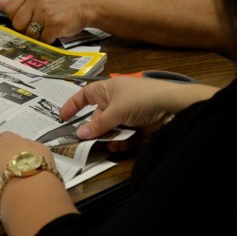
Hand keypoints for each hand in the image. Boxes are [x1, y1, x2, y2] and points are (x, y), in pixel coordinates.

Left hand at [0, 0, 91, 43]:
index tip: (25, 19)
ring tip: (48, 27)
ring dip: (37, 35)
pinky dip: (48, 40)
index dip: (15, 18)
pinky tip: (55, 31)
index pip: (9, 9)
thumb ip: (19, 1)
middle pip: (17, 24)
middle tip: (39, 24)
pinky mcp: (54, 24)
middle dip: (26, 29)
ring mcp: (45, 12)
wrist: (87, 5)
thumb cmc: (61, 2)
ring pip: (29, 34)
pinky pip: (42, 40)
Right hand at [59, 77, 209, 139]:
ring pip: (109, 128)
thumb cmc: (142, 99)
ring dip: (108, 138)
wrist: (174, 106)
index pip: (84, 95)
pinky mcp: (136, 124)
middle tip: (88, 142)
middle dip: (93, 130)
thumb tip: (79, 134)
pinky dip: (120, 141)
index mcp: (107, 89)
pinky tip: (122, 146)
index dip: (73, 105)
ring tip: (111, 146)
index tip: (62, 117)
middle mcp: (115, 100)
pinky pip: (121, 134)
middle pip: (96, 117)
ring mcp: (126, 112)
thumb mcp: (116, 111)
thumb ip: (97, 125)